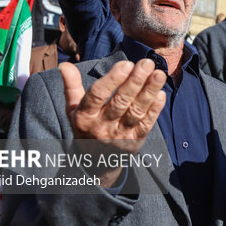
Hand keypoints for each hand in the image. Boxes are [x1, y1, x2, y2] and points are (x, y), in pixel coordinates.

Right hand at [59, 58, 165, 186]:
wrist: (96, 162)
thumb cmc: (86, 126)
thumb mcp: (74, 109)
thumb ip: (71, 86)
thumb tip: (65, 65)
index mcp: (84, 116)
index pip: (97, 95)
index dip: (112, 79)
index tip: (126, 63)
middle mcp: (101, 127)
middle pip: (120, 102)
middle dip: (135, 81)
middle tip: (147, 63)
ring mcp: (120, 135)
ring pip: (136, 112)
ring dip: (149, 92)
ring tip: (159, 74)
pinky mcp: (135, 141)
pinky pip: (147, 124)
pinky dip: (155, 109)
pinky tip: (161, 94)